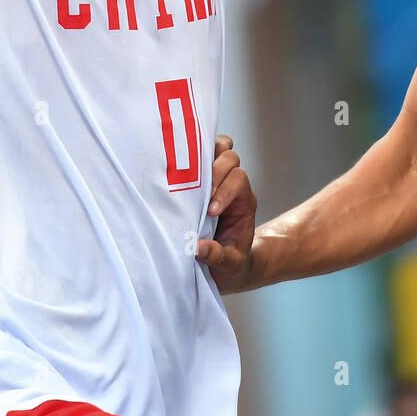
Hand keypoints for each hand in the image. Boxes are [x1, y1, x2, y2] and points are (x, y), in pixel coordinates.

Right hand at [195, 135, 256, 292]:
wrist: (229, 267)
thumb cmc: (232, 263)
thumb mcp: (230, 265)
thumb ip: (218, 256)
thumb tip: (198, 248)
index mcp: (244, 202)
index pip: (239, 180)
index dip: (225, 190)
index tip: (210, 211)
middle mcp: (233, 186)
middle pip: (230, 158)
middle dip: (214, 170)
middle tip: (197, 193)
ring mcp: (217, 179)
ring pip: (218, 148)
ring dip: (202, 155)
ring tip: (184, 173)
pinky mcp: (200, 179)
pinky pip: (199, 155)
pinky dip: (189, 156)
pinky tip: (173, 168)